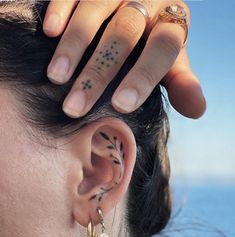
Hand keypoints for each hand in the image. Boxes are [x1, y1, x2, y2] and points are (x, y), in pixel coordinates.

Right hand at [43, 0, 205, 118]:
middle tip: (75, 107)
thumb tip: (198, 110)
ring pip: (95, 11)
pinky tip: (49, 33)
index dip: (143, 76)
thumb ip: (181, 81)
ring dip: (74, 45)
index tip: (121, 105)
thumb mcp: (171, 61)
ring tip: (56, 77)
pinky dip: (60, 9)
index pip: (163, 47)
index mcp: (172, 21)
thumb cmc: (154, 42)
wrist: (144, 2)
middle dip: (99, 71)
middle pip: (124, 33)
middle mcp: (147, 0)